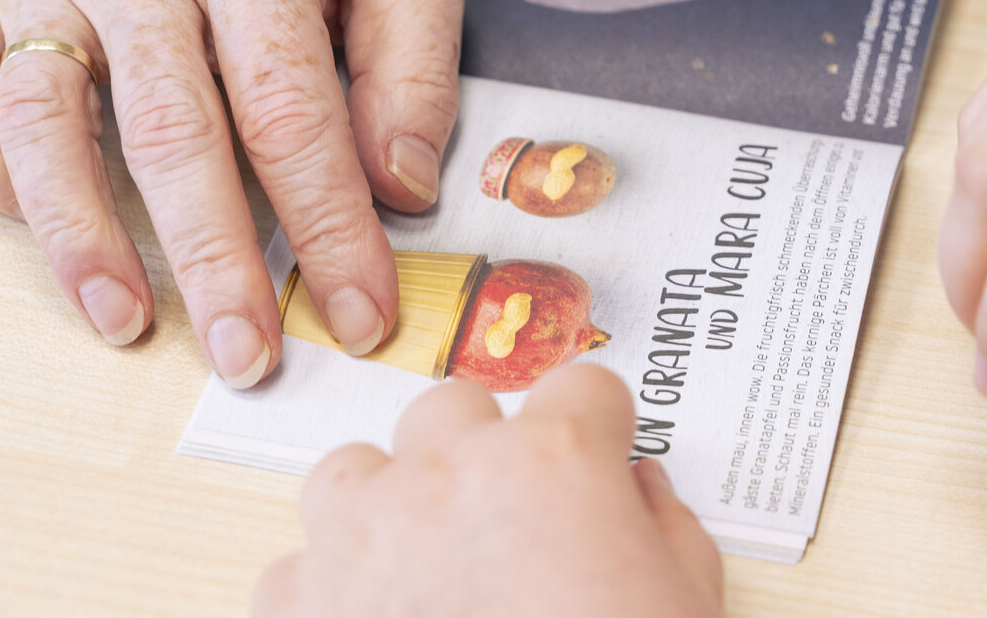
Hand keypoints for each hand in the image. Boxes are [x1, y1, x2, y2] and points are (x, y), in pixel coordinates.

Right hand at [0, 0, 463, 386]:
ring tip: (121, 322)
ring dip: (76, 234)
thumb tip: (397, 186)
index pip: (290, 112)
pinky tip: (35, 221)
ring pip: (40, 118)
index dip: (327, 228)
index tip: (359, 315)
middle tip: (245, 356)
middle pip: (168, 131)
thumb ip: (412, 63)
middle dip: (211, 260)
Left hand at [254, 365, 723, 616]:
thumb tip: (640, 495)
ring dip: (389, 504)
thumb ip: (664, 527)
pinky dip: (331, 590)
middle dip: (481, 455)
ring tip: (427, 566)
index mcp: (554, 463)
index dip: (596, 431)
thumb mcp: (687, 600)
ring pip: (355, 469)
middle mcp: (448, 476)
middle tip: (511, 522)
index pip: (581, 390)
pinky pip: (299, 566)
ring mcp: (364, 534)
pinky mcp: (302, 602)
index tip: (596, 459)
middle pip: (455, 409)